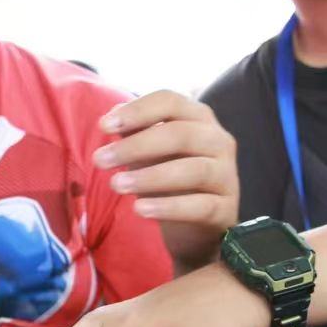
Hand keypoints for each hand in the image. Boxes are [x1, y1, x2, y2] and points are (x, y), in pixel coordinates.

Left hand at [95, 92, 238, 233]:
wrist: (195, 225)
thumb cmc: (168, 177)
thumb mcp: (147, 151)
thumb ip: (132, 132)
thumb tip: (110, 118)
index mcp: (199, 118)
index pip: (170, 101)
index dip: (137, 111)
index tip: (103, 126)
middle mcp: (219, 141)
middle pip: (180, 134)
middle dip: (136, 146)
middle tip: (99, 160)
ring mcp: (226, 176)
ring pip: (193, 170)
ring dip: (149, 177)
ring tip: (115, 184)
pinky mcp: (226, 209)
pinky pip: (201, 206)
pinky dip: (169, 207)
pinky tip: (139, 209)